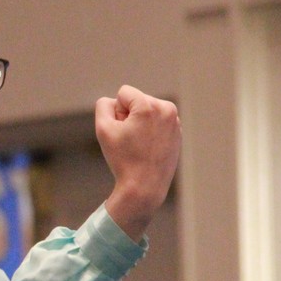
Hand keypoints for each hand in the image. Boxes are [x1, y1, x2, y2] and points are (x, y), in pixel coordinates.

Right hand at [94, 85, 180, 240]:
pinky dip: (150, 131)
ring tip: (139, 144)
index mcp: (149, 106)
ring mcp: (175, 121)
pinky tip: (148, 148)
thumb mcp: (103, 129)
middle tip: (130, 141)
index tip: (122, 131)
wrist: (145, 187)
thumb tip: (115, 101)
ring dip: (140, 123)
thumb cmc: (123, 159)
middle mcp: (166, 109)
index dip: (116, 112)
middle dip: (129, 116)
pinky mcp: (178, 132)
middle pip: (137, 100)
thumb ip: (103, 106)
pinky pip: (157, 122)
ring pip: (147, 111)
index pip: (124, 93)